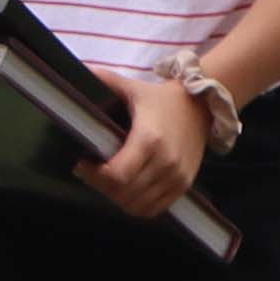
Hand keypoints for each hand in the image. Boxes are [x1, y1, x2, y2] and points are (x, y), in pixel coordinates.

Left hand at [86, 70, 214, 218]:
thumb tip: (77, 71)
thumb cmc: (160, 99)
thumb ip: (103, 80)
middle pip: (124, 193)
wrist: (202, 106)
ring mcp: (177, 177)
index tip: (82, 163)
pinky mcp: (184, 186)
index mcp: (149, 139)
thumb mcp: (131, 87)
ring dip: (117, 197)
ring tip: (108, 180)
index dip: (93, 175)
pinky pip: (155, 209)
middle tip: (91, 171)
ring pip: (137, 205)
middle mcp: (165, 162)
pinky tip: (127, 189)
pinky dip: (137, 205)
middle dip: (101, 185)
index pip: (116, 175)